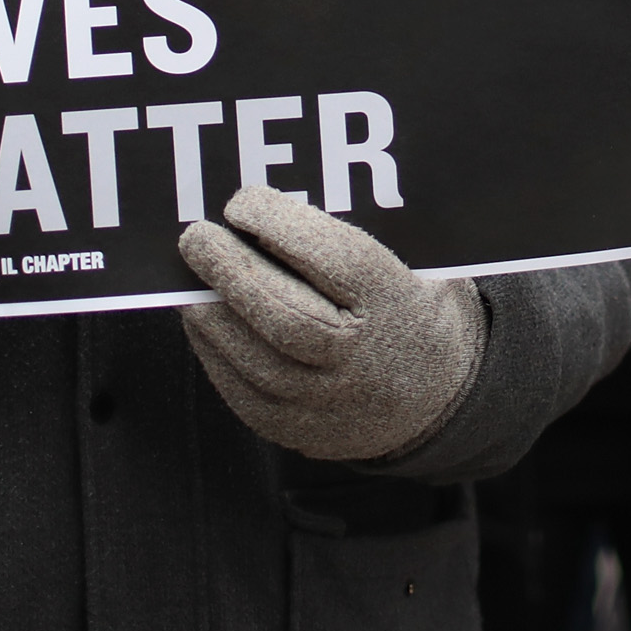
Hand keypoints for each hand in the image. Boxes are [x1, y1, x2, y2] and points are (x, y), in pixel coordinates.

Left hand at [178, 184, 485, 462]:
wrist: (437, 400)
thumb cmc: (414, 311)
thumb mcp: (420, 265)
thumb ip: (366, 234)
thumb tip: (283, 198)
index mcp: (398, 307)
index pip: (334, 261)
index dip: (280, 226)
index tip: (243, 202)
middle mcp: (363, 361)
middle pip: (284, 315)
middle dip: (230, 270)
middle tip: (197, 237)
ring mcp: (329, 404)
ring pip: (254, 358)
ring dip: (213, 311)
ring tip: (193, 275)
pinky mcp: (297, 431)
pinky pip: (242, 392)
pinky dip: (214, 350)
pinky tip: (204, 318)